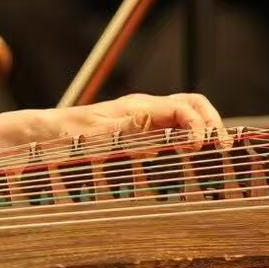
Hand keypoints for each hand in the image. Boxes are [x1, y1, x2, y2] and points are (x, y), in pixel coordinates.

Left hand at [42, 92, 229, 149]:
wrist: (45, 135)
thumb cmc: (67, 137)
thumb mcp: (95, 137)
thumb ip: (126, 131)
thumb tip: (152, 125)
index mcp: (139, 107)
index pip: (184, 107)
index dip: (200, 126)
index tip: (201, 149)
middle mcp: (146, 110)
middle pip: (193, 105)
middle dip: (213, 124)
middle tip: (223, 151)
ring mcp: (144, 121)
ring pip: (186, 117)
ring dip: (204, 132)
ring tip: (215, 156)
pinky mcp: (140, 135)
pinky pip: (173, 132)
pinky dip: (190, 141)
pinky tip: (191, 162)